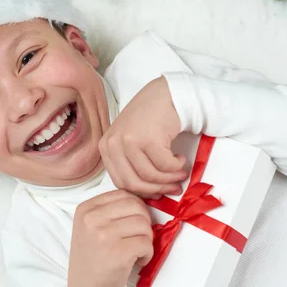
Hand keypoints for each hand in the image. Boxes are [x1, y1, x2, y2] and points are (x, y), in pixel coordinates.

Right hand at [68, 190, 153, 286]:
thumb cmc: (94, 259)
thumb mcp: (91, 227)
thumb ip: (111, 211)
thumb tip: (144, 201)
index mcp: (86, 209)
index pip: (123, 194)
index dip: (137, 208)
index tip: (135, 222)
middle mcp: (92, 219)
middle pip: (136, 206)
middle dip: (144, 222)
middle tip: (139, 237)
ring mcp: (103, 235)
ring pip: (143, 224)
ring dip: (147, 239)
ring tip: (137, 250)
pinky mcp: (117, 252)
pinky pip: (146, 243)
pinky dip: (148, 253)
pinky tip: (138, 260)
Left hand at [99, 76, 187, 198]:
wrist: (166, 94)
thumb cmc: (150, 118)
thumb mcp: (130, 141)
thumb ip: (131, 163)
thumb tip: (147, 192)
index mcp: (105, 147)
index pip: (121, 182)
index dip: (142, 192)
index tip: (157, 192)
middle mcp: (113, 144)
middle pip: (135, 183)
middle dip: (158, 189)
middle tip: (174, 188)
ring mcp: (129, 141)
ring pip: (151, 176)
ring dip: (171, 178)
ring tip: (180, 172)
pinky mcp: (148, 139)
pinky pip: (165, 165)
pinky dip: (177, 165)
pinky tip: (180, 158)